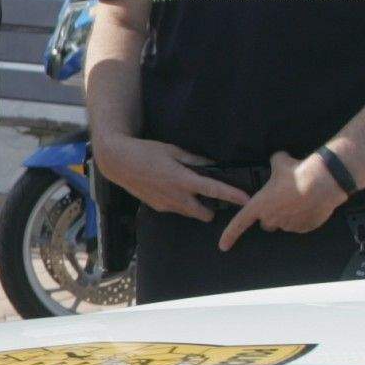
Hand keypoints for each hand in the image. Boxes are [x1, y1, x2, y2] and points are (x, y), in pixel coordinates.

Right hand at [95, 133, 253, 221]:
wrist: (118, 162)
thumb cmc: (145, 151)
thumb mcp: (172, 150)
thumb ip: (194, 159)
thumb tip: (211, 164)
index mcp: (183, 179)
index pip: (214, 190)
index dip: (232, 196)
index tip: (247, 200)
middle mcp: (176, 196)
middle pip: (205, 214)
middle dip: (211, 209)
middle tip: (210, 197)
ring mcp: (165, 204)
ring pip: (189, 213)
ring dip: (194, 206)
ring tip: (188, 190)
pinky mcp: (156, 207)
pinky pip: (175, 209)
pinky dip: (179, 203)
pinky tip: (170, 189)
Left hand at [218, 150, 349, 250]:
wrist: (324, 181)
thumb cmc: (298, 171)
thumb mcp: (280, 161)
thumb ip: (274, 163)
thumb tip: (277, 160)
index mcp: (260, 205)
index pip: (239, 223)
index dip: (230, 234)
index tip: (223, 245)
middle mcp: (272, 218)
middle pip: (266, 222)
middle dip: (270, 214)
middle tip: (281, 200)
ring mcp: (289, 225)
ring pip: (284, 223)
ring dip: (288, 215)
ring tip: (300, 198)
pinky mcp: (305, 228)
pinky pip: (300, 225)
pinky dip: (302, 217)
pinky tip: (309, 204)